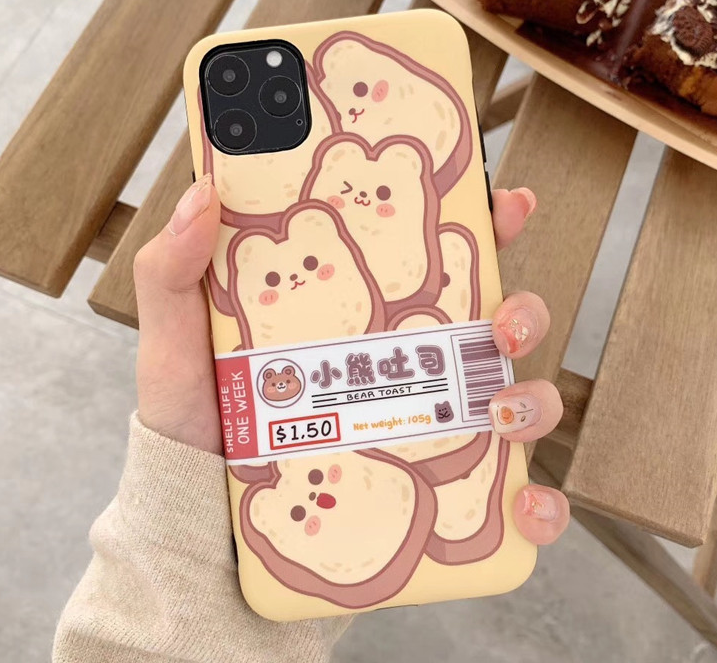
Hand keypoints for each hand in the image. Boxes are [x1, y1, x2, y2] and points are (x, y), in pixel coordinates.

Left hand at [133, 176, 569, 544]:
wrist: (203, 525)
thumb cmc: (199, 423)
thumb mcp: (180, 339)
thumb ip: (178, 268)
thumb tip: (206, 190)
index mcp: (369, 314)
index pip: (439, 259)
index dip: (485, 224)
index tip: (508, 204)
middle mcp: (412, 365)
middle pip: (499, 322)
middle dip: (525, 311)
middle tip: (502, 321)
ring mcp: (430, 428)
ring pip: (519, 400)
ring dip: (533, 399)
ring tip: (498, 410)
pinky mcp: (439, 495)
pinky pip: (511, 499)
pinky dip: (538, 504)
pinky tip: (525, 505)